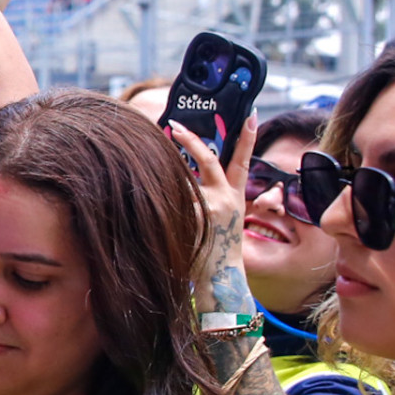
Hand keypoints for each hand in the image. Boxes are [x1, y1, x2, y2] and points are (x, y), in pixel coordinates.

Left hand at [166, 116, 254, 311]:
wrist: (220, 280)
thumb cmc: (216, 252)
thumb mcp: (223, 221)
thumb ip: (211, 198)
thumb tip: (186, 176)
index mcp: (234, 197)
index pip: (242, 161)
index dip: (248, 138)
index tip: (252, 114)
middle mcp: (224, 198)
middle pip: (208, 159)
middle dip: (191, 140)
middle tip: (173, 125)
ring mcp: (209, 207)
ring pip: (182, 180)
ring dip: (163, 173)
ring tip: (147, 160)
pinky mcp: (193, 218)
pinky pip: (171, 201)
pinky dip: (155, 199)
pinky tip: (142, 200)